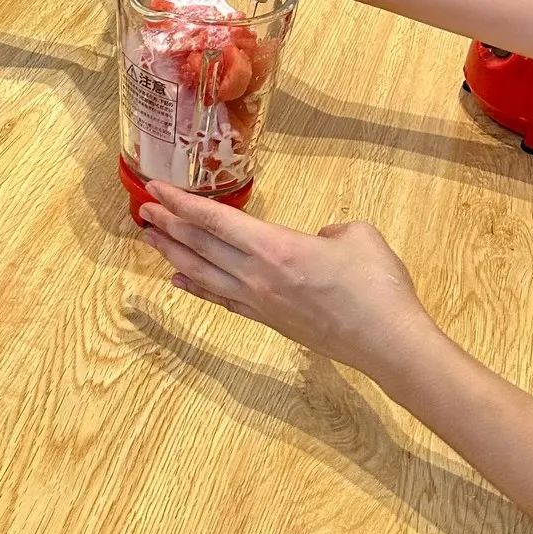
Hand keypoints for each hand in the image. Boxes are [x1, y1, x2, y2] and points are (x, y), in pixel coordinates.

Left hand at [137, 179, 433, 380]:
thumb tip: (318, 240)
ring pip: (202, 273)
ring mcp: (258, 301)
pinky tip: (179, 280)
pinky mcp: (267, 320)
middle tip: (143, 209)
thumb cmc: (378, 287)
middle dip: (167, 224)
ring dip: (172, 253)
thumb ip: (330, 230)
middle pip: (198, 245)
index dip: (179, 202)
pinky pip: (220, 299)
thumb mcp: (357, 235)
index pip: (212, 219)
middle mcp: (255, 275)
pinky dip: (196, 286)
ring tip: (151, 238)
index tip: (155, 189)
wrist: (389, 343)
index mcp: (273, 247)